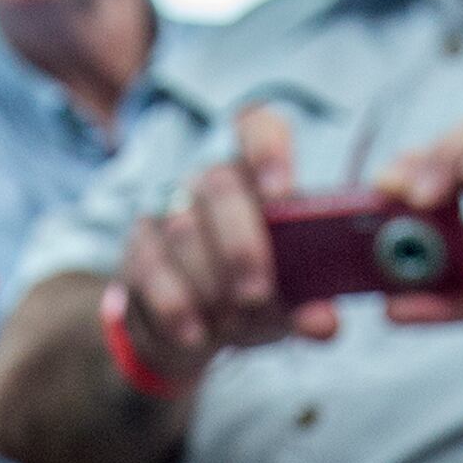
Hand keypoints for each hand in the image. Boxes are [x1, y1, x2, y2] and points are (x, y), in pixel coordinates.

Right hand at [106, 106, 335, 396]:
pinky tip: (196, 334)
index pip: (258, 127)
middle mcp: (211, 181)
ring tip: (232, 325)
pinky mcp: (138, 248)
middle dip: (241, 244)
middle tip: (256, 294)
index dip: (268, 149)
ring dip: (211, 284)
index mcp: (259, 176)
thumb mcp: (287, 301)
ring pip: (184, 229)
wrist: (190, 332)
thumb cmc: (253, 297)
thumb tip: (324, 323)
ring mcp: (169, 210)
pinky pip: (150, 268)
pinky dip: (176, 306)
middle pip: (221, 184)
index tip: (281, 190)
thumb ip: (307, 305)